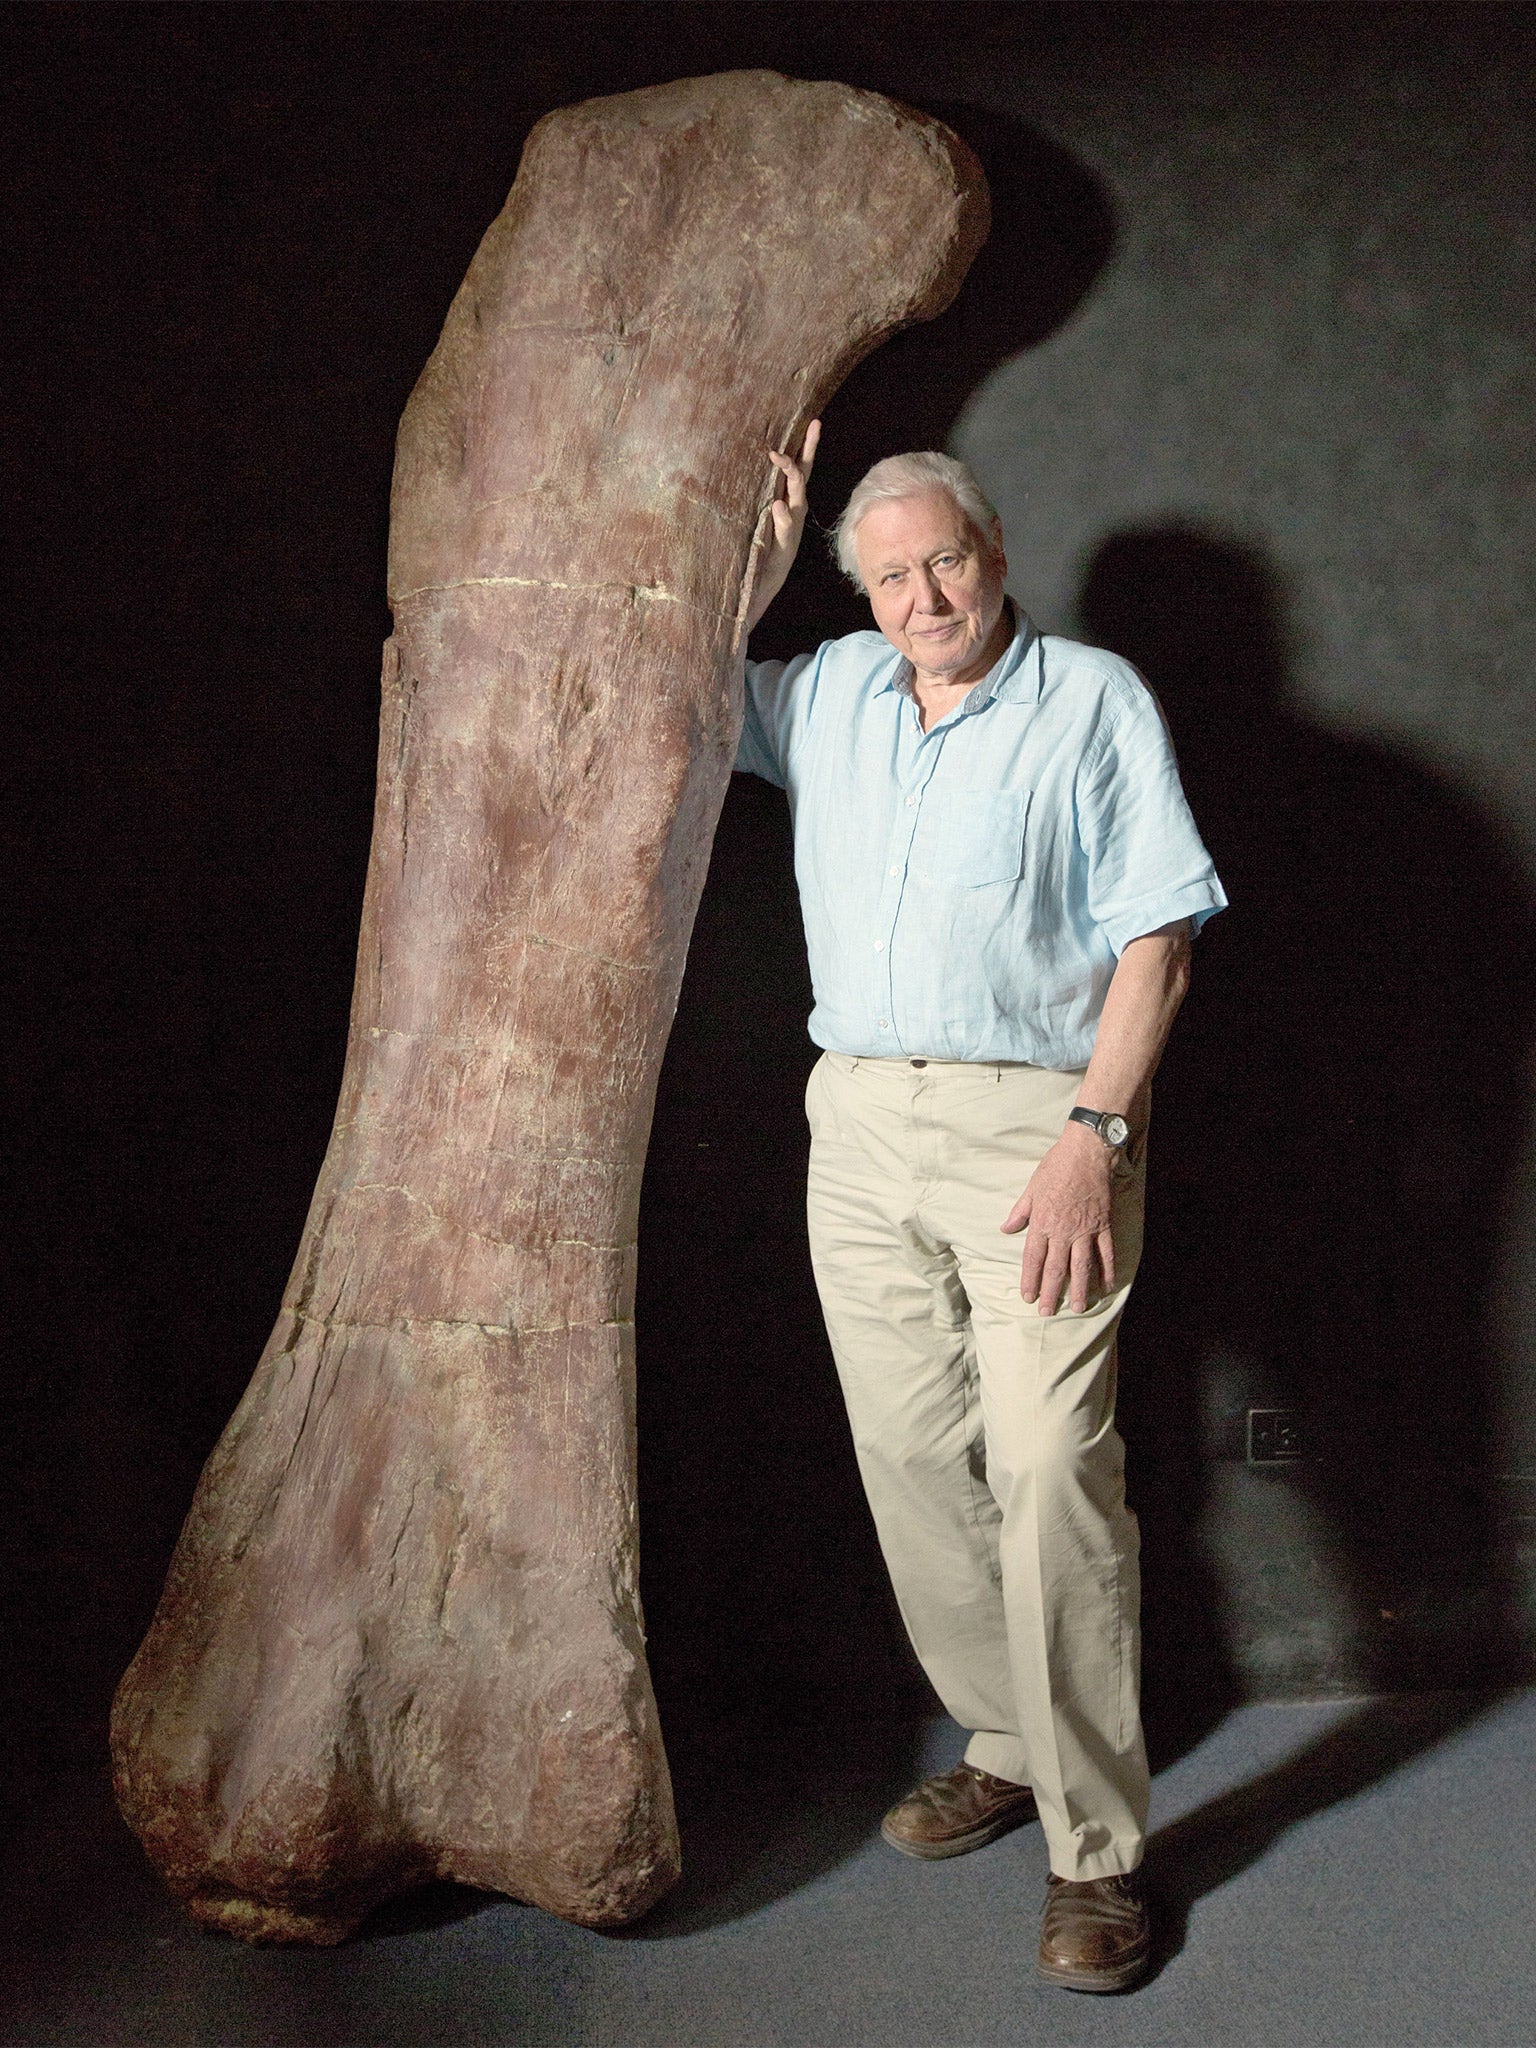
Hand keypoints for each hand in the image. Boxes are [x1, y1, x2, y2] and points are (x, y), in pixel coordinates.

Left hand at [743, 418, 819, 631]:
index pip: (800, 472)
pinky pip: (784, 533)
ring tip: (780, 460)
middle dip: (807, 454)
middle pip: (804, 480)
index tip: (814, 421)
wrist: (749, 600)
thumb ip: (761, 508)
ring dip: (792, 481)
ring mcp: (788, 536)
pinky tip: (778, 505)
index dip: (808, 448)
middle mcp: (792, 519)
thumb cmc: (748, 563)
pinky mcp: (781, 554)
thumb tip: (762, 479)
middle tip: (810, 428)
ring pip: (797, 502)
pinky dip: (782, 519)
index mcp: (786, 509)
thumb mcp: (755, 528)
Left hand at [1000, 1123, 1117, 1316]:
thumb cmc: (1056, 1167)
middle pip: (1056, 1268)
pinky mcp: (1104, 1225)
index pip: (1033, 1258)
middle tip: (1047, 1313)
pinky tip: (1106, 1286)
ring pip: (1082, 1266)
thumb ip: (1020, 1212)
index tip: (1028, 1297)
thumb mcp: (1031, 1188)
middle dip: (1051, 1293)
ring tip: (1078, 1308)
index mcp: (1042, 1222)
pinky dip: (1107, 1270)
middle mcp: (1063, 1231)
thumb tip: (1006, 1229)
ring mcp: (1086, 1230)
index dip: (1030, 1280)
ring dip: (1080, 1289)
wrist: (1087, 1152)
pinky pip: (1106, 1252)